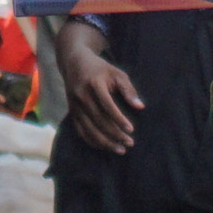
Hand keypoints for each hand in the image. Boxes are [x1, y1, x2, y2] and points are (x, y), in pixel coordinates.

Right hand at [60, 26, 143, 154]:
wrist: (74, 63)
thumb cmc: (100, 69)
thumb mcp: (117, 73)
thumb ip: (128, 89)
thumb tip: (140, 107)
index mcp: (94, 84)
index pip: (107, 105)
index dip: (119, 119)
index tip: (131, 129)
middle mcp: (82, 95)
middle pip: (98, 120)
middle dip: (115, 134)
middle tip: (130, 143)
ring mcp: (74, 105)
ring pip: (89, 129)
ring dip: (105, 142)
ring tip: (120, 150)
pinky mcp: (72, 112)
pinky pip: (81, 131)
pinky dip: (93, 141)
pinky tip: (105, 147)